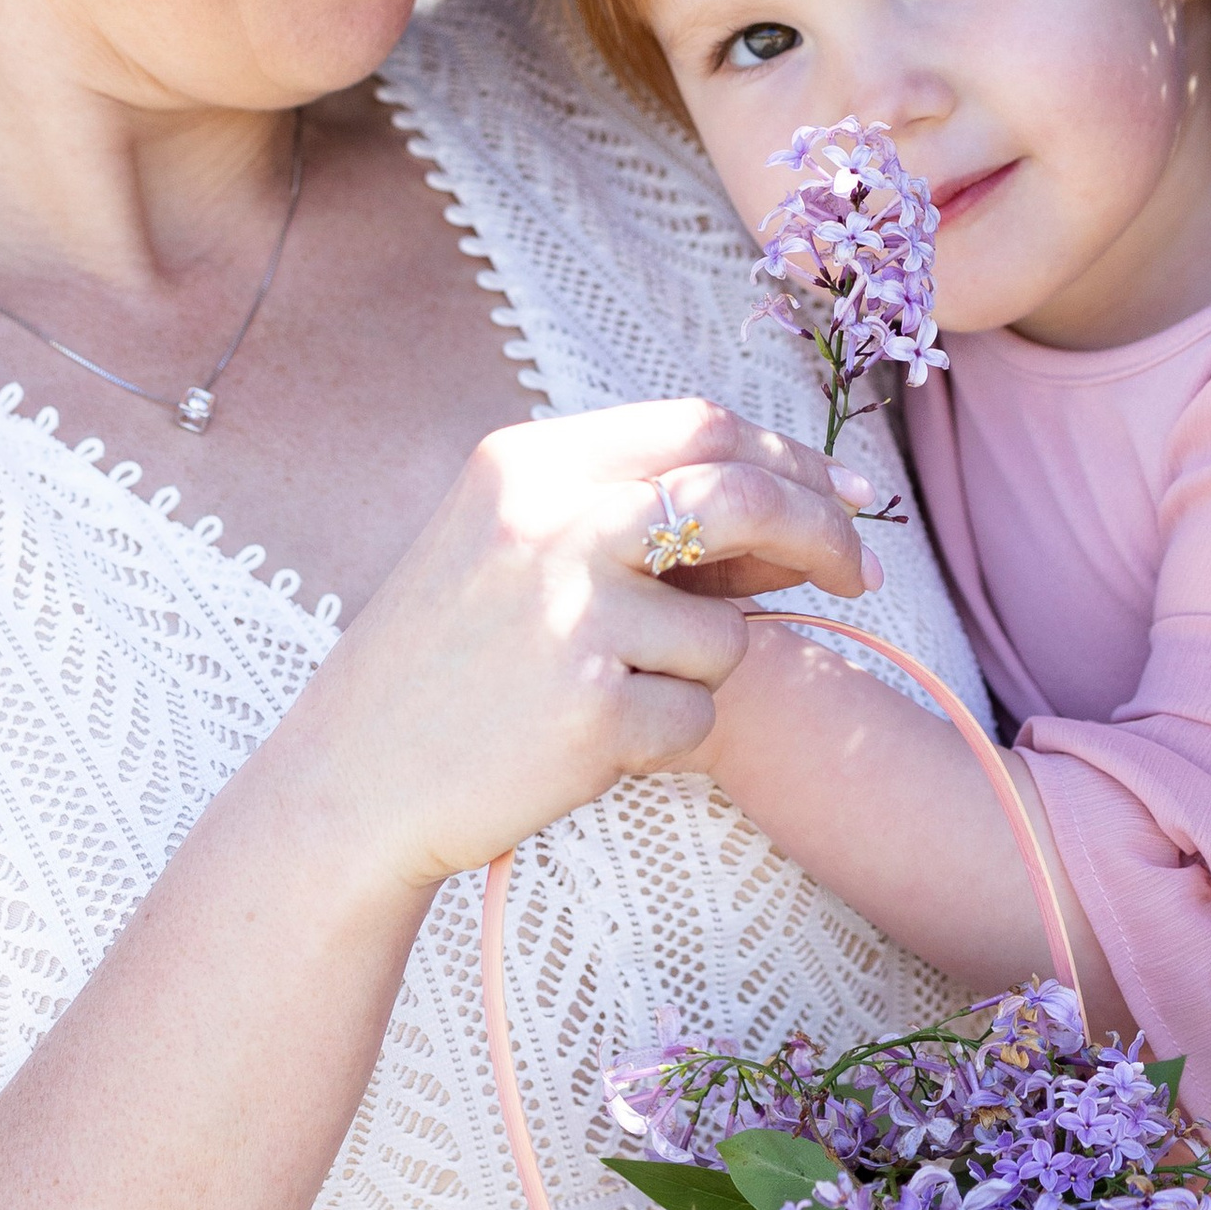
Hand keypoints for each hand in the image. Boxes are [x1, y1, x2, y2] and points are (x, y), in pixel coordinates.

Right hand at [275, 398, 878, 899]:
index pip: (702, 427)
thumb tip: (796, 508)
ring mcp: (573, 617)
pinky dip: (665, 740)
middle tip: (861, 575)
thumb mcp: (506, 541)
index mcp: (526, 464)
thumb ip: (627, 507)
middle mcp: (551, 524)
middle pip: (744, 499)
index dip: (794, 459)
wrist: (350, 782)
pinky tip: (583, 745)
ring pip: (726, 635)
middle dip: (823, 535)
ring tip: (603, 695)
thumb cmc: (443, 662)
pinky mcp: (593, 710)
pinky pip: (696, 721)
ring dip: (696, 675)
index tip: (850, 499)